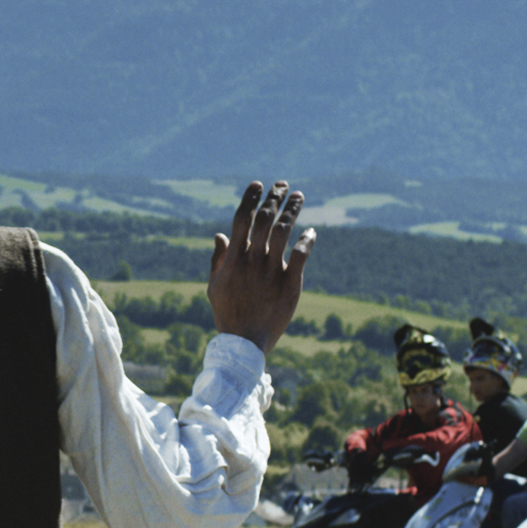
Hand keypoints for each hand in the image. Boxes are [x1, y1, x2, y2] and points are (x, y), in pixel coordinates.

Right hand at [208, 181, 314, 354]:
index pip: (241, 219)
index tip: (258, 185)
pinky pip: (301, 255)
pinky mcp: (290, 284)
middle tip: (282, 184)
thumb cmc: (228, 314)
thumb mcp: (215, 286)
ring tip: (299, 196)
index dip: (250, 199)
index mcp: (234, 259)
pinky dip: (307, 240)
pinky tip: (311, 231)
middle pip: (264, 220)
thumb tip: (219, 235)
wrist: (244, 343)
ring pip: (284, 232)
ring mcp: (272, 272)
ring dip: (292, 210)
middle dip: (274, 198)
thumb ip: (218, 259)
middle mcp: (253, 261)